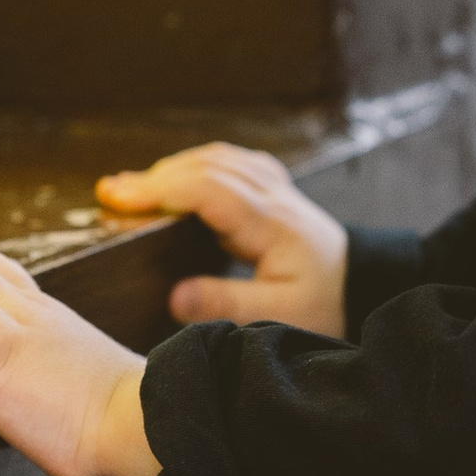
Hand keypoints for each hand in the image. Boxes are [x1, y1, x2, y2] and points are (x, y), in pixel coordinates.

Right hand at [95, 139, 348, 338]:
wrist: (365, 287)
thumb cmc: (324, 305)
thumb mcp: (278, 316)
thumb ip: (227, 304)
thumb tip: (174, 295)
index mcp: (273, 224)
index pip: (208, 190)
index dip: (160, 189)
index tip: (119, 199)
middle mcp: (275, 196)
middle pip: (208, 167)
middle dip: (155, 177)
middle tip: (110, 194)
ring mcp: (276, 189)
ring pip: (218, 159)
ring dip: (173, 168)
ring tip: (132, 188)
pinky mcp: (274, 192)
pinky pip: (230, 164)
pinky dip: (196, 167)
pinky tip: (176, 178)